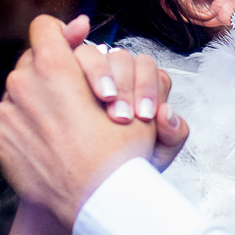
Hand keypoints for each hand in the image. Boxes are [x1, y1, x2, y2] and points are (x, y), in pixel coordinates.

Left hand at [0, 15, 185, 226]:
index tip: (76, 46)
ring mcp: (5, 111)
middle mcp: (22, 82)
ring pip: (21, 91)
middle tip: (80, 96)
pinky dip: (26, 127)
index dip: (63, 34)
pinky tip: (51, 144)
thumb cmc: (119, 149)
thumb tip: (80, 24)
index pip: (46, 27)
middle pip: (33, 60)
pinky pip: (10, 121)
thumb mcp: (125, 91)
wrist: (99, 203)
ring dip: (40, 100)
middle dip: (54, 72)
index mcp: (54, 64)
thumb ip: (93, 51)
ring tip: (68, 124)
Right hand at [70, 23, 189, 168]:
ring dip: (100, 71)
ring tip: (104, 96)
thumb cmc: (123, 166)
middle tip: (122, 115)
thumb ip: (171, 135)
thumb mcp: (152, 157)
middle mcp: (118, 76)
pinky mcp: (63, 73)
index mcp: (144, 89)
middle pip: (124, 60)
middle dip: (125, 85)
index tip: (144, 114)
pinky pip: (66, 54)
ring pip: (94, 54)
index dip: (150, 89)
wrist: (91, 183)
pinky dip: (69, 50)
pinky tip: (70, 69)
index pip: (152, 73)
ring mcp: (89, 72)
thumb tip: (167, 113)